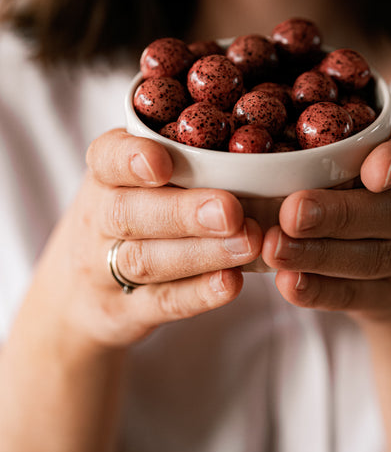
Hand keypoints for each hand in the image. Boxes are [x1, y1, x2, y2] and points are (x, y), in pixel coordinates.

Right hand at [33, 129, 261, 351]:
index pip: (106, 159)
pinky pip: (160, 302)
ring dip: (201, 252)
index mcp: (103, 176)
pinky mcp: (125, 312)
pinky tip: (232, 282)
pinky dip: (198, 294)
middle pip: (128, 213)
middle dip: (182, 212)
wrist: (75, 293)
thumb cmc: (129, 215)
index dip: (130, 159)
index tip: (162, 162)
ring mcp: (104, 270)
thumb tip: (253, 139)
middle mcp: (98, 220)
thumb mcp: (132, 180)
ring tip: (248, 243)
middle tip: (231, 211)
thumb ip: (182, 157)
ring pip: (145, 260)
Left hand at [261, 124, 390, 327]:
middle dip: (338, 213)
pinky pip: (356, 295)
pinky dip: (320, 291)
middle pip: (389, 211)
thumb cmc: (359, 192)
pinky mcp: (385, 296)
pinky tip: (288, 283)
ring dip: (320, 254)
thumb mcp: (357, 155)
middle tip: (291, 212)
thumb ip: (320, 137)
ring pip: (371, 256)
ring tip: (276, 249)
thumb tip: (257, 100)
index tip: (373, 171)